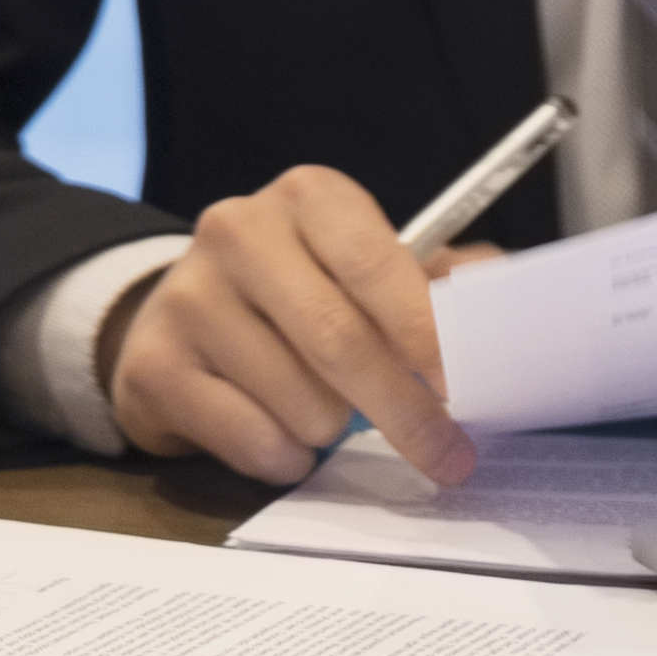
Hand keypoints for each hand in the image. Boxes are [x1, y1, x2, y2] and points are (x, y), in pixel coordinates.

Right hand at [101, 168, 489, 488]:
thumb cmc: (300, 294)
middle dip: (405, 413)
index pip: (374, 263)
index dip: (423, 331)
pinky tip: (281, 432)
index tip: (460, 386)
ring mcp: (188, 296)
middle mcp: (239, 231)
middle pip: (340, 341)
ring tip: (324, 413)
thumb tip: (502, 299)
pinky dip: (286, 458)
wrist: (180, 318)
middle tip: (447, 457)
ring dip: (334, 432)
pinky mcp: (154, 363)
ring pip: (301, 403)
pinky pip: (252, 440)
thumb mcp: (366, 268)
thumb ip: (437, 281)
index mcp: (307, 197)